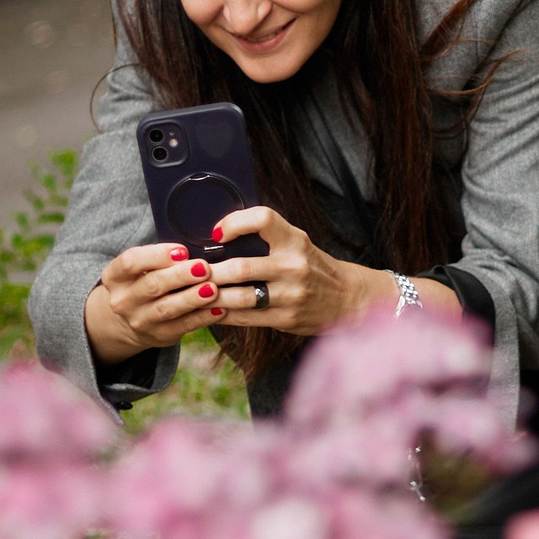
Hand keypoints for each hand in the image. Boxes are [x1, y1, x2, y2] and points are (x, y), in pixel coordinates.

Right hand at [85, 242, 224, 361]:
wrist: (132, 319)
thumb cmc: (143, 282)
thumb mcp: (141, 267)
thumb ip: (161, 257)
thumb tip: (194, 249)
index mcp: (115, 277)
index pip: (130, 262)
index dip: (156, 255)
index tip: (182, 250)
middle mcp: (123, 300)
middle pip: (152, 285)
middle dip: (180, 276)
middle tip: (204, 267)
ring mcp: (140, 321)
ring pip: (167, 309)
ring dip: (191, 298)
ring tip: (212, 289)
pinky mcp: (159, 335)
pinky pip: (183, 326)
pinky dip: (202, 317)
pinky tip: (218, 308)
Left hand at [200, 207, 392, 337]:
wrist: (347, 298)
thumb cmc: (313, 267)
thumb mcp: (298, 244)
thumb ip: (267, 238)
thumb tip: (218, 236)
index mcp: (295, 240)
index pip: (264, 219)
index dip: (235, 223)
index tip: (217, 233)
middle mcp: (294, 266)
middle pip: (240, 267)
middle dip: (210, 272)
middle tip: (191, 272)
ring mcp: (291, 295)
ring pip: (238, 296)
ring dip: (212, 295)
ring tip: (195, 292)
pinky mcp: (286, 318)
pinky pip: (246, 317)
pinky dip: (224, 314)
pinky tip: (212, 309)